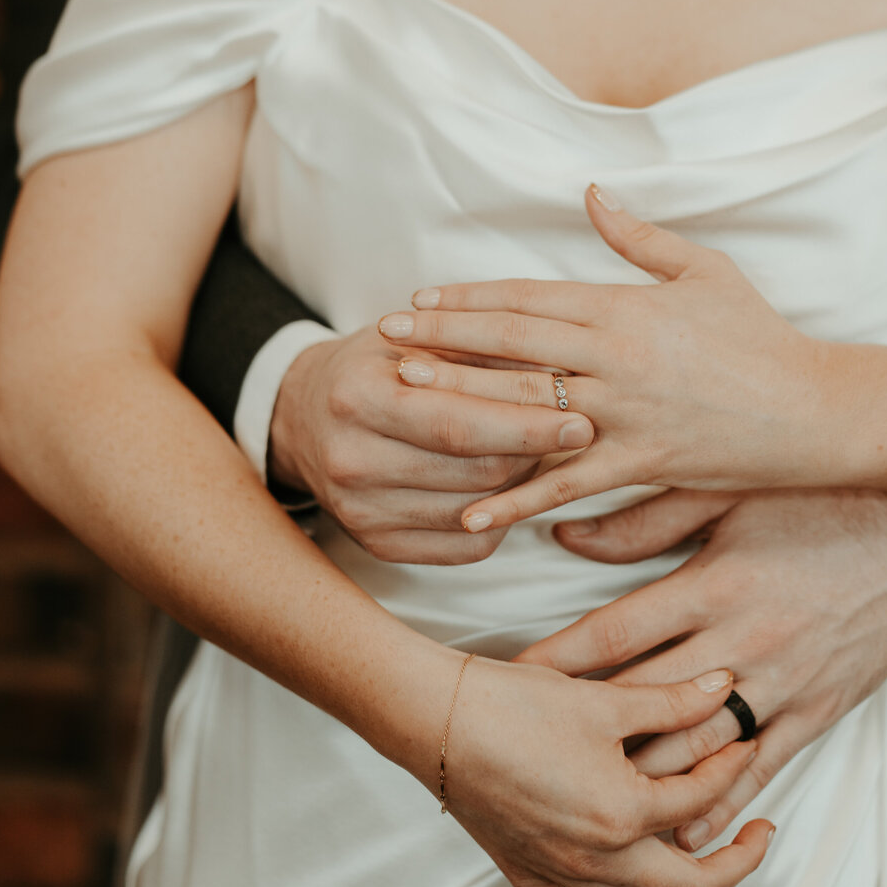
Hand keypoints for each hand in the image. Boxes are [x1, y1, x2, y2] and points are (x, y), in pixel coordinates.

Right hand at [268, 326, 593, 563]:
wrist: (305, 414)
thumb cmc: (375, 366)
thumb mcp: (415, 339)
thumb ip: (477, 355)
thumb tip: (558, 375)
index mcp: (358, 397)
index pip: (458, 422)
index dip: (526, 424)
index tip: (581, 420)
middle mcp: (351, 461)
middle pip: (472, 471)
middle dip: (535, 453)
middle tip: (581, 433)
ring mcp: (360, 512)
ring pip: (475, 511)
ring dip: (520, 484)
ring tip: (543, 452)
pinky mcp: (376, 545)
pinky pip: (463, 547)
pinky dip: (498, 519)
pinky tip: (508, 488)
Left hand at [379, 186, 845, 532]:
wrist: (816, 410)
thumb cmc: (760, 336)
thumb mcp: (706, 269)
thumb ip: (639, 236)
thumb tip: (591, 193)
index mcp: (626, 307)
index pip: (529, 298)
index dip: (469, 298)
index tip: (421, 296)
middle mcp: (617, 358)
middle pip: (513, 345)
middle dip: (444, 337)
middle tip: (386, 335)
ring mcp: (626, 414)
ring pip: (526, 407)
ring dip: (461, 401)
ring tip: (404, 396)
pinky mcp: (641, 465)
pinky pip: (567, 484)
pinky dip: (516, 498)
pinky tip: (469, 510)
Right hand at [423, 655, 774, 886]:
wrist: (437, 720)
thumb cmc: (514, 704)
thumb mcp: (606, 699)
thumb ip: (673, 701)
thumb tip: (724, 687)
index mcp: (623, 812)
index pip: (698, 801)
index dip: (728, 770)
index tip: (741, 742)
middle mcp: (597, 857)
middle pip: (687, 884)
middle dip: (736, 865)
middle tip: (764, 837)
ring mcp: (561, 873)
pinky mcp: (527, 874)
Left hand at [517, 487, 886, 849]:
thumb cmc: (820, 502)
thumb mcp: (728, 493)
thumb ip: (644, 522)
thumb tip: (564, 535)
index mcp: (712, 584)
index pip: (613, 635)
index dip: (555, 662)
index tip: (508, 681)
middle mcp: (742, 642)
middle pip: (643, 704)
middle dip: (581, 732)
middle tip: (525, 756)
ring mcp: (782, 683)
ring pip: (695, 749)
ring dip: (639, 779)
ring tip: (581, 804)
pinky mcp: (817, 711)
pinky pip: (759, 770)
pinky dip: (717, 806)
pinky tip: (678, 831)